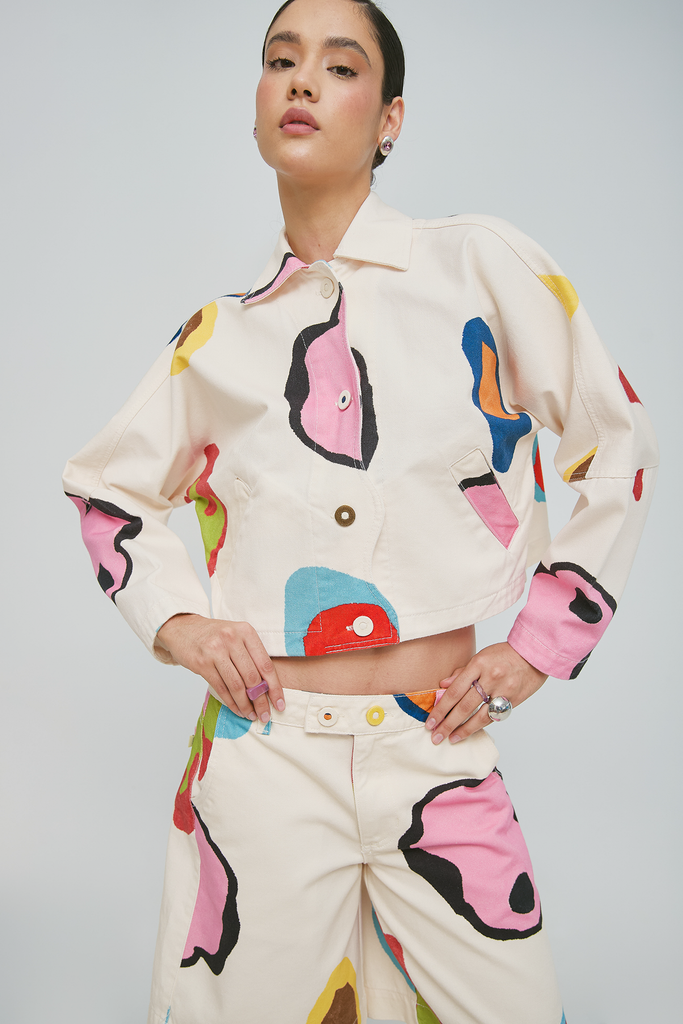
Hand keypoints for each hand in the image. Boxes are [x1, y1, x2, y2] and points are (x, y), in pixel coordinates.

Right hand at [156, 613, 284, 722]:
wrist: (183, 629)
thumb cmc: (215, 636)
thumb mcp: (237, 636)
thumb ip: (252, 656)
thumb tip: (268, 688)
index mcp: (246, 632)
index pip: (265, 664)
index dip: (275, 687)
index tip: (280, 704)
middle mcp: (232, 639)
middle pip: (252, 677)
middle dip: (261, 701)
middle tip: (265, 715)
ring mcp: (215, 651)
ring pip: (236, 685)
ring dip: (245, 705)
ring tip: (251, 715)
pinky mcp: (202, 663)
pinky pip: (221, 688)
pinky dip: (231, 702)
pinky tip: (237, 710)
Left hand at [425, 642, 546, 744]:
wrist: (533, 654)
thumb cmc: (504, 654)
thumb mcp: (480, 656)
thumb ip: (462, 672)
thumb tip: (443, 685)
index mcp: (478, 664)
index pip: (455, 691)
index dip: (441, 708)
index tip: (431, 721)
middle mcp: (490, 678)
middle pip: (465, 706)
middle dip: (448, 723)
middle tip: (436, 736)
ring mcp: (503, 690)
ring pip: (480, 716)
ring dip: (463, 730)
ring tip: (451, 738)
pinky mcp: (514, 700)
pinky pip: (494, 716)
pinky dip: (480, 725)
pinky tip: (470, 731)